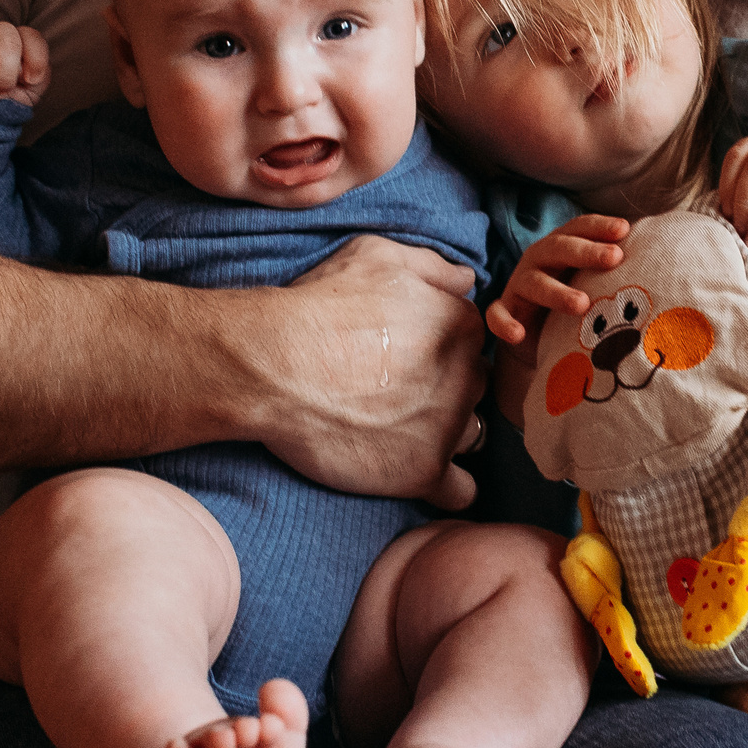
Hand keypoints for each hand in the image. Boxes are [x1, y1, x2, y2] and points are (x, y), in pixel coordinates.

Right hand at [260, 237, 486, 509]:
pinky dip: (447, 485)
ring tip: (401, 430)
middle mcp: (466, 375)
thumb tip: (465, 280)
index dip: (439, 349)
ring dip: (446, 434)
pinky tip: (418, 471)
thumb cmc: (319, 307)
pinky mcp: (424, 472)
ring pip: (471, 434)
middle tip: (397, 392)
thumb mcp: (375, 257)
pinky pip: (461, 491)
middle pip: (472, 387)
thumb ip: (431, 265)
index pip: (470, 342)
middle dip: (445, 390)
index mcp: (460, 325)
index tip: (407, 355)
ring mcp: (448, 427)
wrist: (274, 366)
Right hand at [485, 214, 630, 345]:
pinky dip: (505, 324)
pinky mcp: (506, 312)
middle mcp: (539, 261)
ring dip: (556, 292)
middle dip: (586, 252)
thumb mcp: (594, 280)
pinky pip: (498, 316)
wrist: (537, 333)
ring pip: (533, 283)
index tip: (625, 230)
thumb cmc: (575, 299)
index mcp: (562, 247)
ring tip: (582, 304)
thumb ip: (617, 267)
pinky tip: (519, 334)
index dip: (599, 227)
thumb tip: (666, 256)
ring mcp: (519, 286)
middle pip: (558, 249)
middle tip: (615, 259)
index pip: (579, 228)